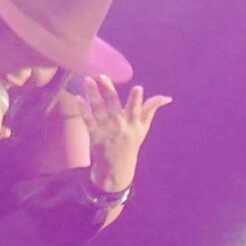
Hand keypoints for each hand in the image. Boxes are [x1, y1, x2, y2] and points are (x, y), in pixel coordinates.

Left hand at [79, 71, 171, 197]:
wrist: (116, 170)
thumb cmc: (131, 144)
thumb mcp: (143, 128)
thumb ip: (151, 109)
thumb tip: (167, 97)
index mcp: (134, 123)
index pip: (136, 110)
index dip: (137, 99)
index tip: (138, 88)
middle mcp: (120, 126)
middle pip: (114, 105)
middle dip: (108, 90)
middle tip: (102, 76)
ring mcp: (107, 131)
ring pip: (99, 110)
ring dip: (93, 94)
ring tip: (88, 80)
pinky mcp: (95, 137)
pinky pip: (88, 121)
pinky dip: (84, 110)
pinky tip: (79, 98)